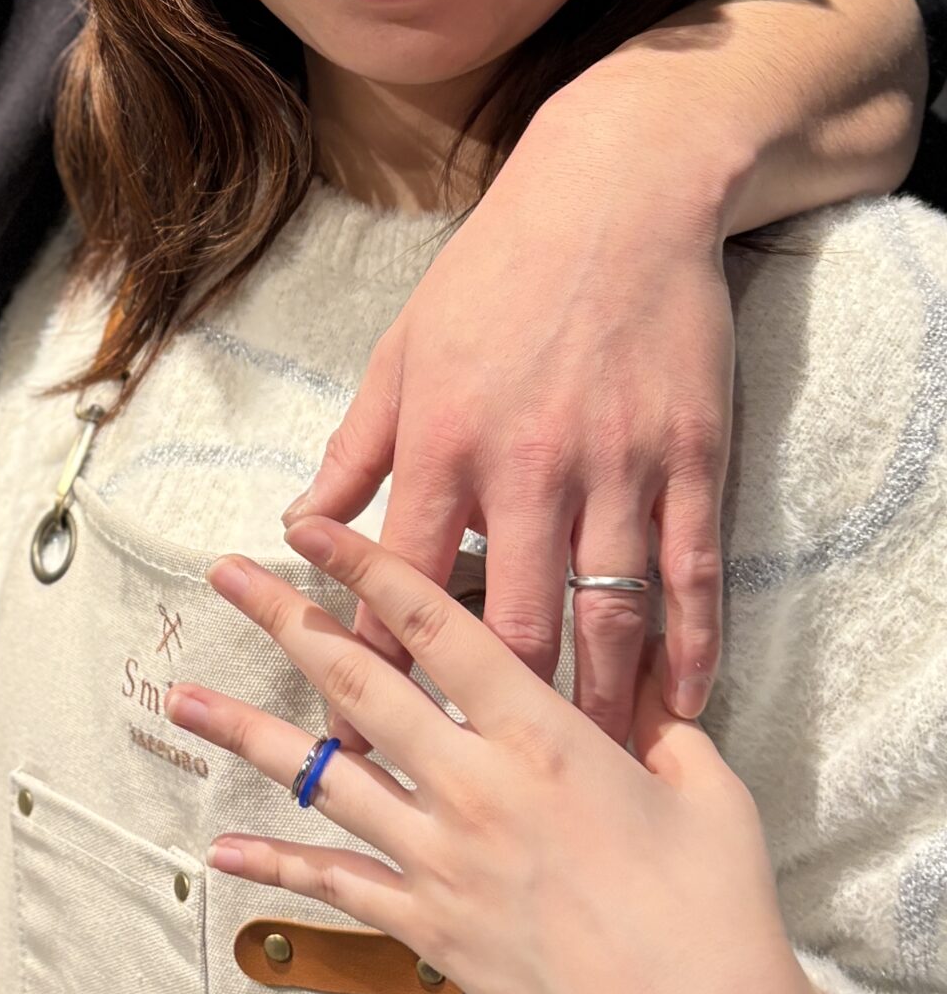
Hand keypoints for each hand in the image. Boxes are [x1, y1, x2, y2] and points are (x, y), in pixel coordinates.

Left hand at [167, 520, 863, 993]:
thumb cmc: (718, 908)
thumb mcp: (704, 785)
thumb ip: (660, 717)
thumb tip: (647, 666)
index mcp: (543, 734)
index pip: (436, 624)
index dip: (367, 565)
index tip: (309, 526)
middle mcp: (475, 785)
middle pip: (359, 680)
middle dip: (284, 618)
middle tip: (223, 573)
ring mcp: (443, 858)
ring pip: (324, 776)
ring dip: (245, 732)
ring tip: (178, 698)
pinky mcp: (432, 928)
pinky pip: (336, 884)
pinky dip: (274, 864)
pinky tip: (219, 848)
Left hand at [299, 85, 734, 736]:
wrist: (615, 194)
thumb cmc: (494, 272)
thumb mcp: (403, 349)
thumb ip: (359, 445)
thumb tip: (304, 518)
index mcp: (443, 443)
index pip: (400, 589)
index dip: (375, 675)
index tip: (356, 742)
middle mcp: (526, 467)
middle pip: (507, 628)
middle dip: (487, 724)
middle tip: (472, 798)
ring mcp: (617, 466)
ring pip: (606, 616)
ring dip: (594, 707)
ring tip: (582, 781)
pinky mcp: (690, 458)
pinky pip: (690, 575)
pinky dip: (688, 649)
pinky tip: (680, 706)